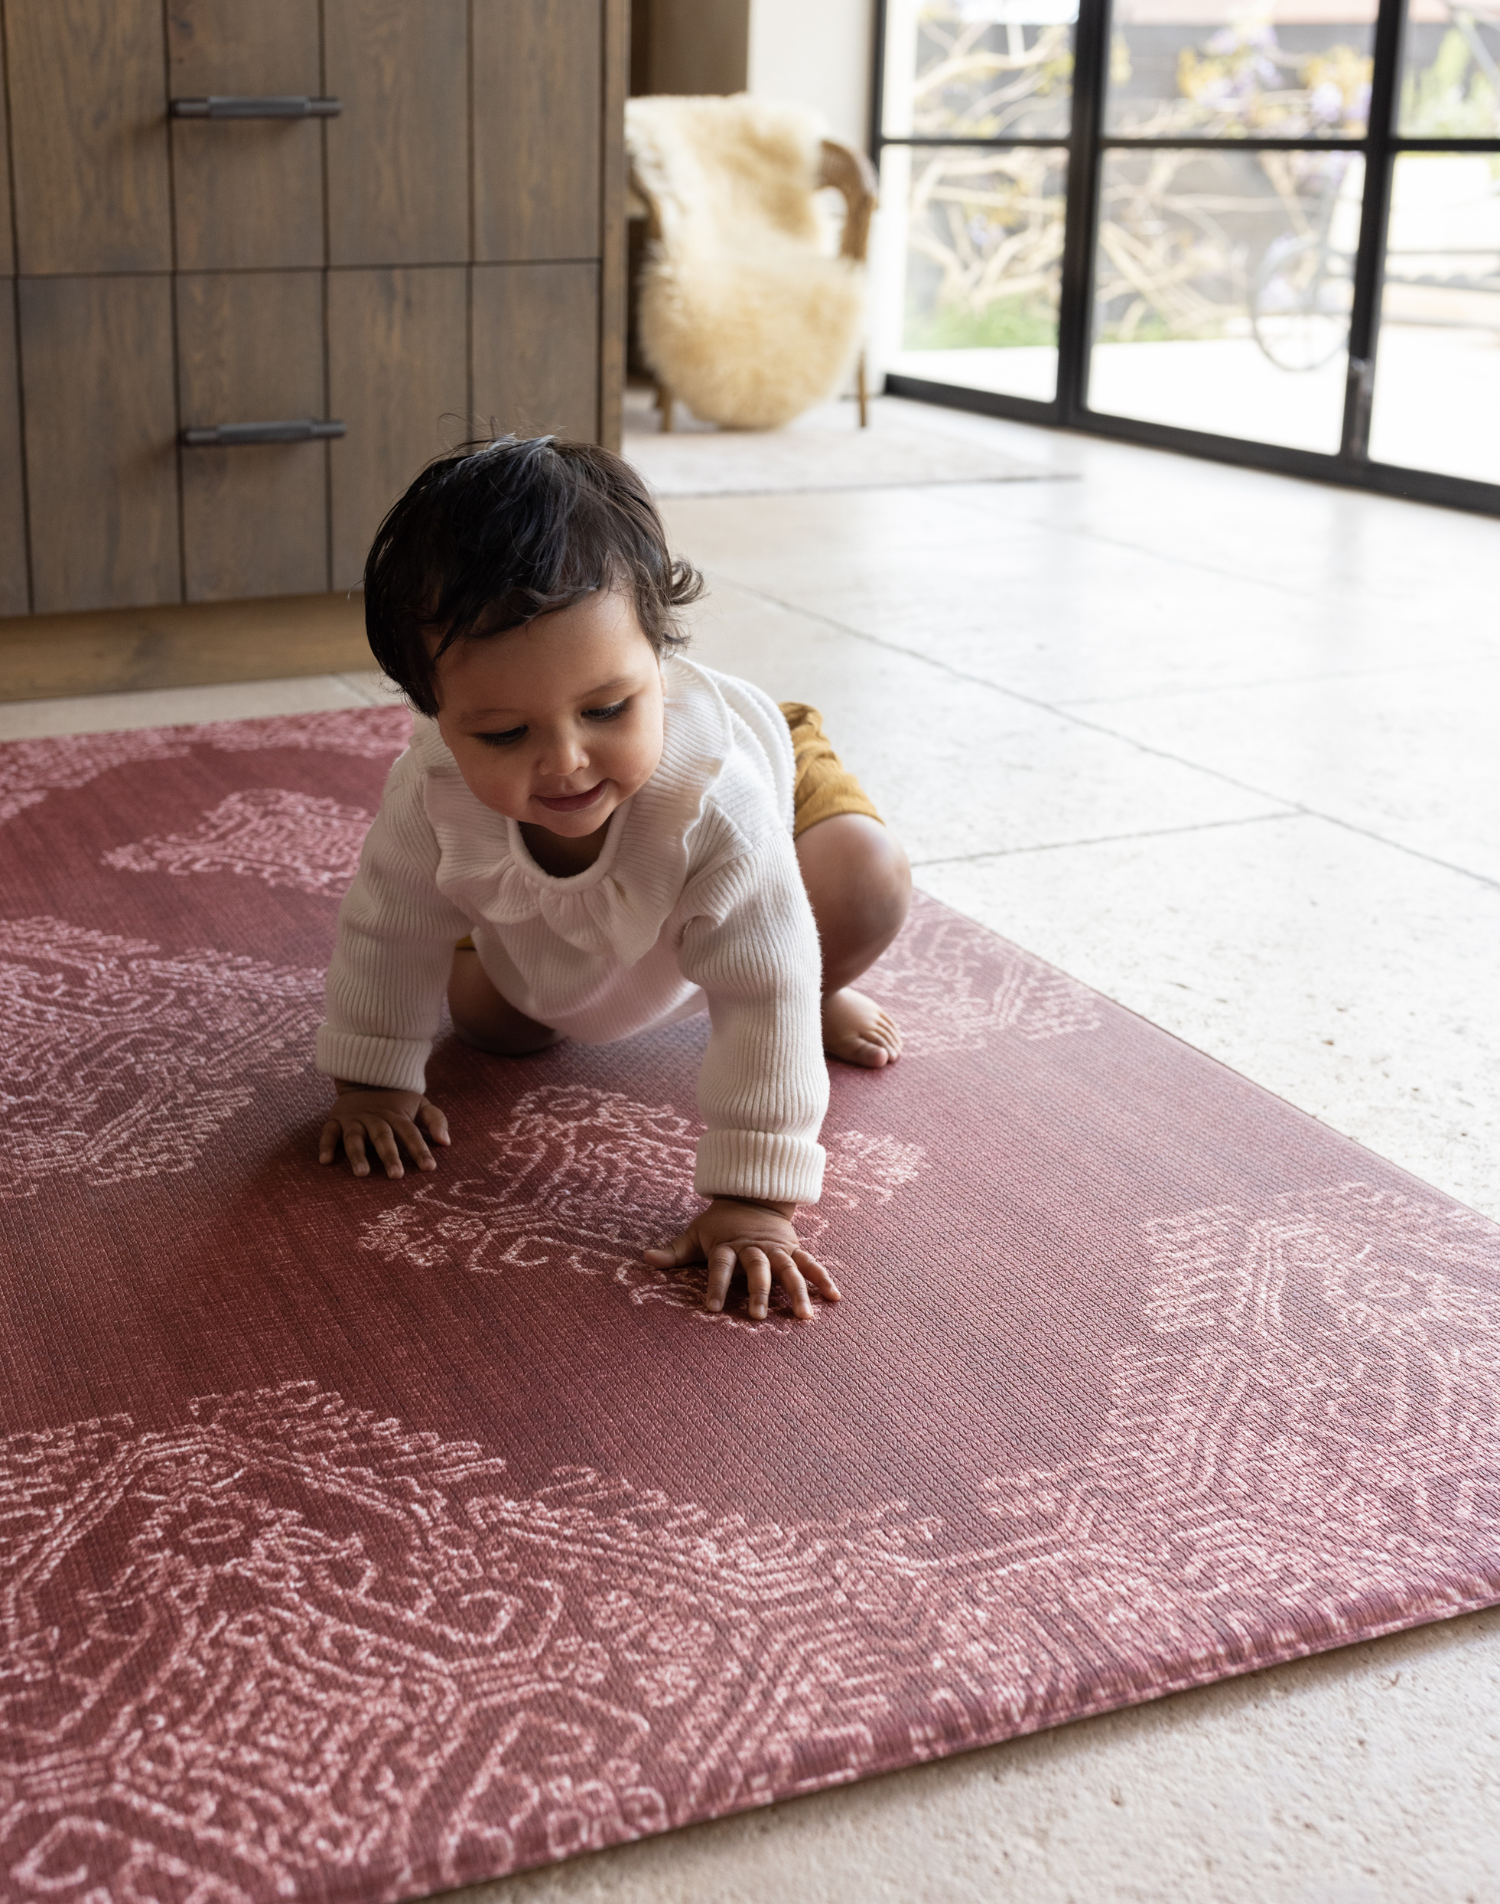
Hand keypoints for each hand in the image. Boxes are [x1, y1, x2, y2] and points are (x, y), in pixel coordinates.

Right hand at [318, 1082, 449, 1179]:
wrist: (366, 1075)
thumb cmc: (398, 1099)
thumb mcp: (420, 1104)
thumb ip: (435, 1120)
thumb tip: (446, 1142)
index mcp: (398, 1117)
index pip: (411, 1134)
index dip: (420, 1150)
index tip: (430, 1167)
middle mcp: (376, 1119)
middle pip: (383, 1137)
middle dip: (390, 1156)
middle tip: (396, 1175)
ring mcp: (355, 1119)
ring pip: (355, 1138)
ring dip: (358, 1155)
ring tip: (362, 1173)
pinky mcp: (336, 1119)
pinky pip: (329, 1132)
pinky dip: (326, 1145)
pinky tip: (325, 1161)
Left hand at [643, 1197, 840, 1320]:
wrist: (752, 1194)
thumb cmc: (720, 1222)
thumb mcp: (695, 1233)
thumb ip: (673, 1251)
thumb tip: (644, 1258)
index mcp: (727, 1245)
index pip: (719, 1267)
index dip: (715, 1286)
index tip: (711, 1309)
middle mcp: (753, 1248)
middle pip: (757, 1269)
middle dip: (758, 1291)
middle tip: (758, 1316)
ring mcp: (776, 1248)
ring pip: (788, 1269)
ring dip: (796, 1292)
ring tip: (803, 1317)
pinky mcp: (793, 1247)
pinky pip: (810, 1263)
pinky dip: (823, 1279)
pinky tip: (834, 1298)